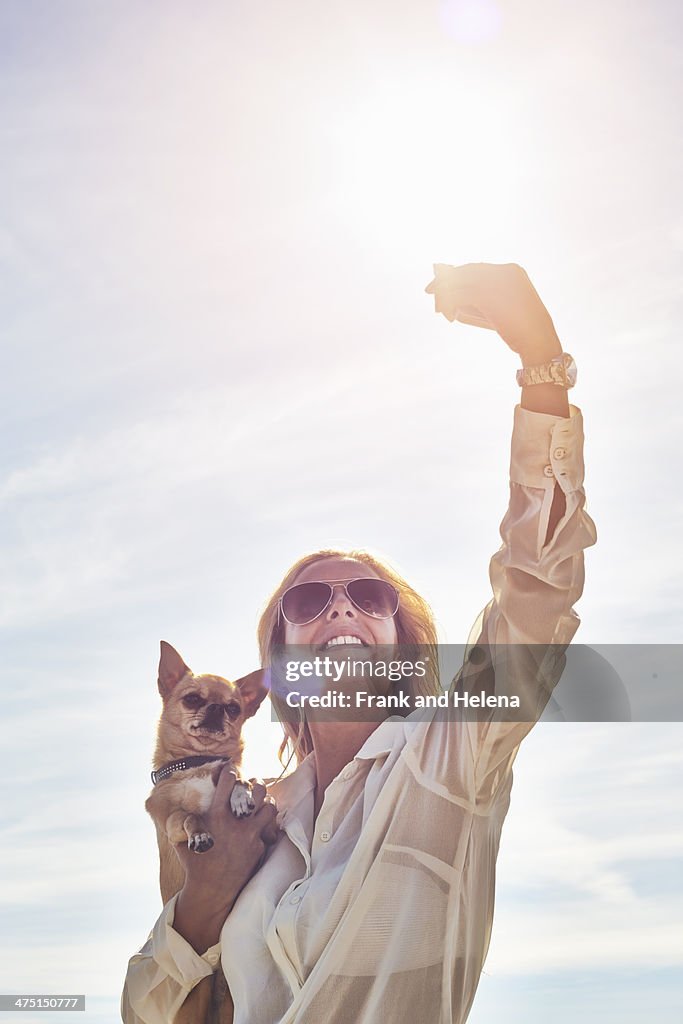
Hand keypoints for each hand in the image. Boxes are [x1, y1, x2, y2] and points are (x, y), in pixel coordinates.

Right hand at [175, 766, 279, 911]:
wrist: (210, 892)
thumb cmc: (194, 864)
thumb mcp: (183, 840)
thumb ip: (185, 821)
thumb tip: (178, 806)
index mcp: (216, 816)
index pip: (228, 783)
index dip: (230, 771)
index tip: (230, 769)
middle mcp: (235, 824)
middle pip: (256, 790)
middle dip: (255, 783)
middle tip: (253, 784)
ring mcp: (250, 836)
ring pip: (269, 807)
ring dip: (266, 802)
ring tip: (261, 802)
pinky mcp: (259, 848)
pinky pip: (268, 829)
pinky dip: (265, 825)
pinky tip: (261, 824)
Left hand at [425, 262, 561, 360]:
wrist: (537, 340)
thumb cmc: (519, 330)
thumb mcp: (501, 310)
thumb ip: (480, 300)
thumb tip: (452, 299)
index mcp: (511, 271)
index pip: (477, 268)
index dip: (458, 273)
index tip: (443, 281)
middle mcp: (504, 271)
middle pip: (466, 270)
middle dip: (446, 280)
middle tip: (430, 291)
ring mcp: (497, 281)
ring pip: (461, 282)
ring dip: (446, 295)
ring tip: (440, 308)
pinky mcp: (488, 295)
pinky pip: (461, 295)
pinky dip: (450, 304)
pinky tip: (448, 315)